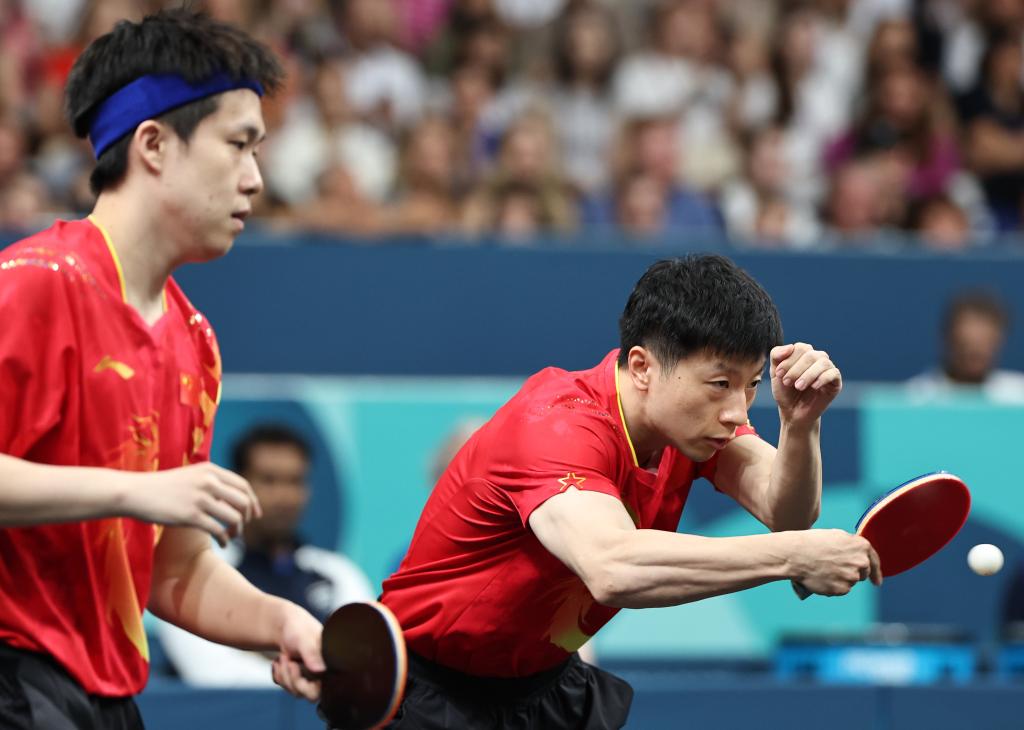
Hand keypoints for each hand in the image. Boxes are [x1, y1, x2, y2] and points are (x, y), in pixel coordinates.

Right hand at [121, 462, 261, 546]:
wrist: (135, 492)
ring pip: (234, 517)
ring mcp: (200, 498)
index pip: (243, 485)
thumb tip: (232, 499)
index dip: (253, 501)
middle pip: (243, 502)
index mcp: (210, 470)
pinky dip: (225, 539)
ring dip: (237, 531)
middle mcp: (209, 481)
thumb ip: (211, 483)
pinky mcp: (191, 515)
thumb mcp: (191, 476)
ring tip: (232, 536)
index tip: (255, 515)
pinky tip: (223, 544)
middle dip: (246, 517)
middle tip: (241, 528)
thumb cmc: (161, 486)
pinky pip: (218, 530)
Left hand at [271, 604, 324, 700]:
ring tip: (283, 657)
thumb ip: (312, 653)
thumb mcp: (305, 639)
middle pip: (310, 695)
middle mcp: (324, 673)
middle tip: (288, 662)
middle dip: (294, 679)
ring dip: (285, 675)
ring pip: (296, 691)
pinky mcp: (298, 678)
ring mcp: (311, 677)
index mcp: (332, 664)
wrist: (285, 625)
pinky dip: (279, 675)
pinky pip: (286, 687)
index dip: (307, 684)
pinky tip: (280, 661)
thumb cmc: (299, 628)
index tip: (295, 665)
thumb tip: (320, 670)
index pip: (325, 689)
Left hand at [771, 343, 841, 425]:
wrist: (793, 412)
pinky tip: (813, 387)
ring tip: (798, 387)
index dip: (789, 360)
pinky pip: (834, 373)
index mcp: (804, 353)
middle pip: (810, 354)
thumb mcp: (775, 373)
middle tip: (787, 382)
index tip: (779, 374)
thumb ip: (776, 355)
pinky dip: (822, 378)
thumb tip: (790, 346)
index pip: (800, 348)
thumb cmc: (785, 391)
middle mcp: (818, 358)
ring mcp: (828, 369)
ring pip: (823, 362)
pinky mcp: (836, 382)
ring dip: (808, 375)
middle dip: (796, 369)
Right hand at [788, 529, 881, 595]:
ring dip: (841, 579)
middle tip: (836, 568)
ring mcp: (852, 577)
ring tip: (824, 570)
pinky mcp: (842, 589)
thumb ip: (852, 546)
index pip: (874, 561)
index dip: (876, 573)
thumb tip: (860, 555)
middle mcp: (861, 562)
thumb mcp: (836, 536)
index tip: (876, 582)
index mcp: (861, 546)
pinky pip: (840, 590)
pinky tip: (821, 578)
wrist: (796, 555)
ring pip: (850, 582)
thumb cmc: (813, 542)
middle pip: (863, 573)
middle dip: (853, 573)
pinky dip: (833, 586)